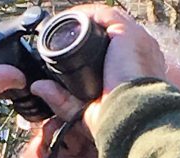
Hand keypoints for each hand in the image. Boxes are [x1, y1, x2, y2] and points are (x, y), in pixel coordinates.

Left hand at [30, 5, 164, 135]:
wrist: (132, 119)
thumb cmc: (117, 122)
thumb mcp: (84, 111)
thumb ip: (62, 100)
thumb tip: (39, 88)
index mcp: (136, 71)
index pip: (115, 51)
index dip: (92, 49)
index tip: (70, 53)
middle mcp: (140, 53)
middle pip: (110, 33)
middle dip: (85, 33)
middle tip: (62, 38)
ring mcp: (137, 41)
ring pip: (106, 21)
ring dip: (83, 21)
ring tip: (61, 26)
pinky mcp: (128, 33)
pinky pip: (104, 14)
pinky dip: (85, 14)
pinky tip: (68, 20)